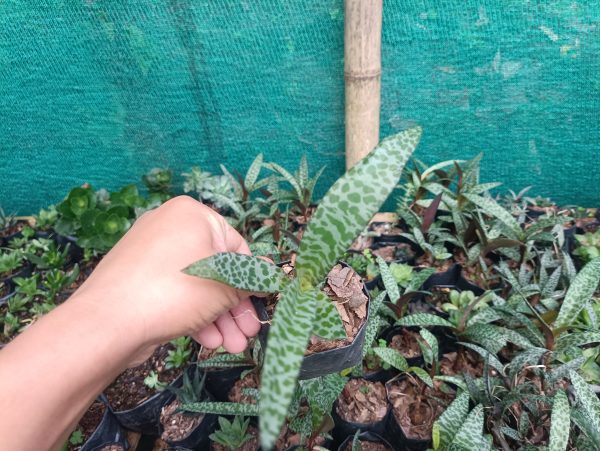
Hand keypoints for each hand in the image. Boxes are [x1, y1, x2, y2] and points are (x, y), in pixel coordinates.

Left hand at [72, 195, 260, 358]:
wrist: (105, 323)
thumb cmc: (175, 291)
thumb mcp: (225, 285)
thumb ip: (252, 279)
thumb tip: (271, 273)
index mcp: (192, 214)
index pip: (237, 246)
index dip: (252, 281)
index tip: (260, 308)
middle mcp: (169, 226)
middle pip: (216, 269)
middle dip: (235, 307)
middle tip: (249, 334)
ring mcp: (150, 253)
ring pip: (197, 285)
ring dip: (219, 317)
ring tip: (233, 346)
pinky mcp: (137, 279)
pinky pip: (175, 292)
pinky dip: (194, 314)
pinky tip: (208, 340)